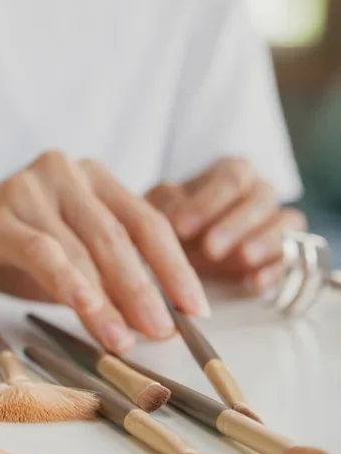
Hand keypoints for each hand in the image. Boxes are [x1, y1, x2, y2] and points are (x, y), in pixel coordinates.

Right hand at [0, 151, 209, 353]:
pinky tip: (87, 309)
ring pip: (84, 246)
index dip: (175, 266)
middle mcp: (66, 171)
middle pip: (120, 234)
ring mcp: (32, 186)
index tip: (195, 309)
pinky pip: (43, 250)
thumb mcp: (62, 263)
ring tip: (125, 339)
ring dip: (110, 298)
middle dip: (147, 288)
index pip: (146, 221)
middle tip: (164, 332)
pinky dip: (69, 281)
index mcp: (91, 177)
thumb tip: (154, 321)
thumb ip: (103, 278)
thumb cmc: (1, 250)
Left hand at [145, 157, 305, 293]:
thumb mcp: (161, 205)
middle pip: (260, 200)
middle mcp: (261, 192)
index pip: (230, 179)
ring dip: (265, 241)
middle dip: (234, 225)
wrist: (182, 246)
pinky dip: (276, 270)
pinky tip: (256, 281)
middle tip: (210, 248)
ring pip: (286, 223)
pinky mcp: (285, 253)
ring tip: (243, 257)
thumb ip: (167, 204)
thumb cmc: (173, 218)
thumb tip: (176, 218)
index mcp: (233, 172)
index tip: (181, 227)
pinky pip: (292, 258)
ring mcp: (277, 221)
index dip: (207, 203)